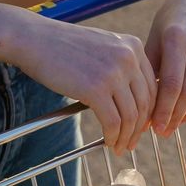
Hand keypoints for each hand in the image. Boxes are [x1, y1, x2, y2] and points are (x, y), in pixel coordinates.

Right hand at [0, 0, 155, 154]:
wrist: (33, 38)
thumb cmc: (62, 46)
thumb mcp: (102, 47)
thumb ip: (120, 65)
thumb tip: (131, 99)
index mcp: (133, 45)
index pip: (152, 85)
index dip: (149, 110)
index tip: (141, 125)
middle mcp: (129, 57)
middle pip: (145, 102)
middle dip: (140, 127)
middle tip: (131, 142)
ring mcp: (114, 73)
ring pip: (131, 115)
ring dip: (126, 136)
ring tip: (119, 146)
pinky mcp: (96, 89)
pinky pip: (113, 121)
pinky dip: (113, 136)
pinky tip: (108, 142)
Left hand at [145, 0, 185, 135]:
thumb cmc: (172, 19)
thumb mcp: (154, 38)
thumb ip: (150, 71)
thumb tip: (142, 110)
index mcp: (177, 37)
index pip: (172, 84)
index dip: (163, 110)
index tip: (156, 127)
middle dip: (176, 117)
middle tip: (165, 131)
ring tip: (178, 122)